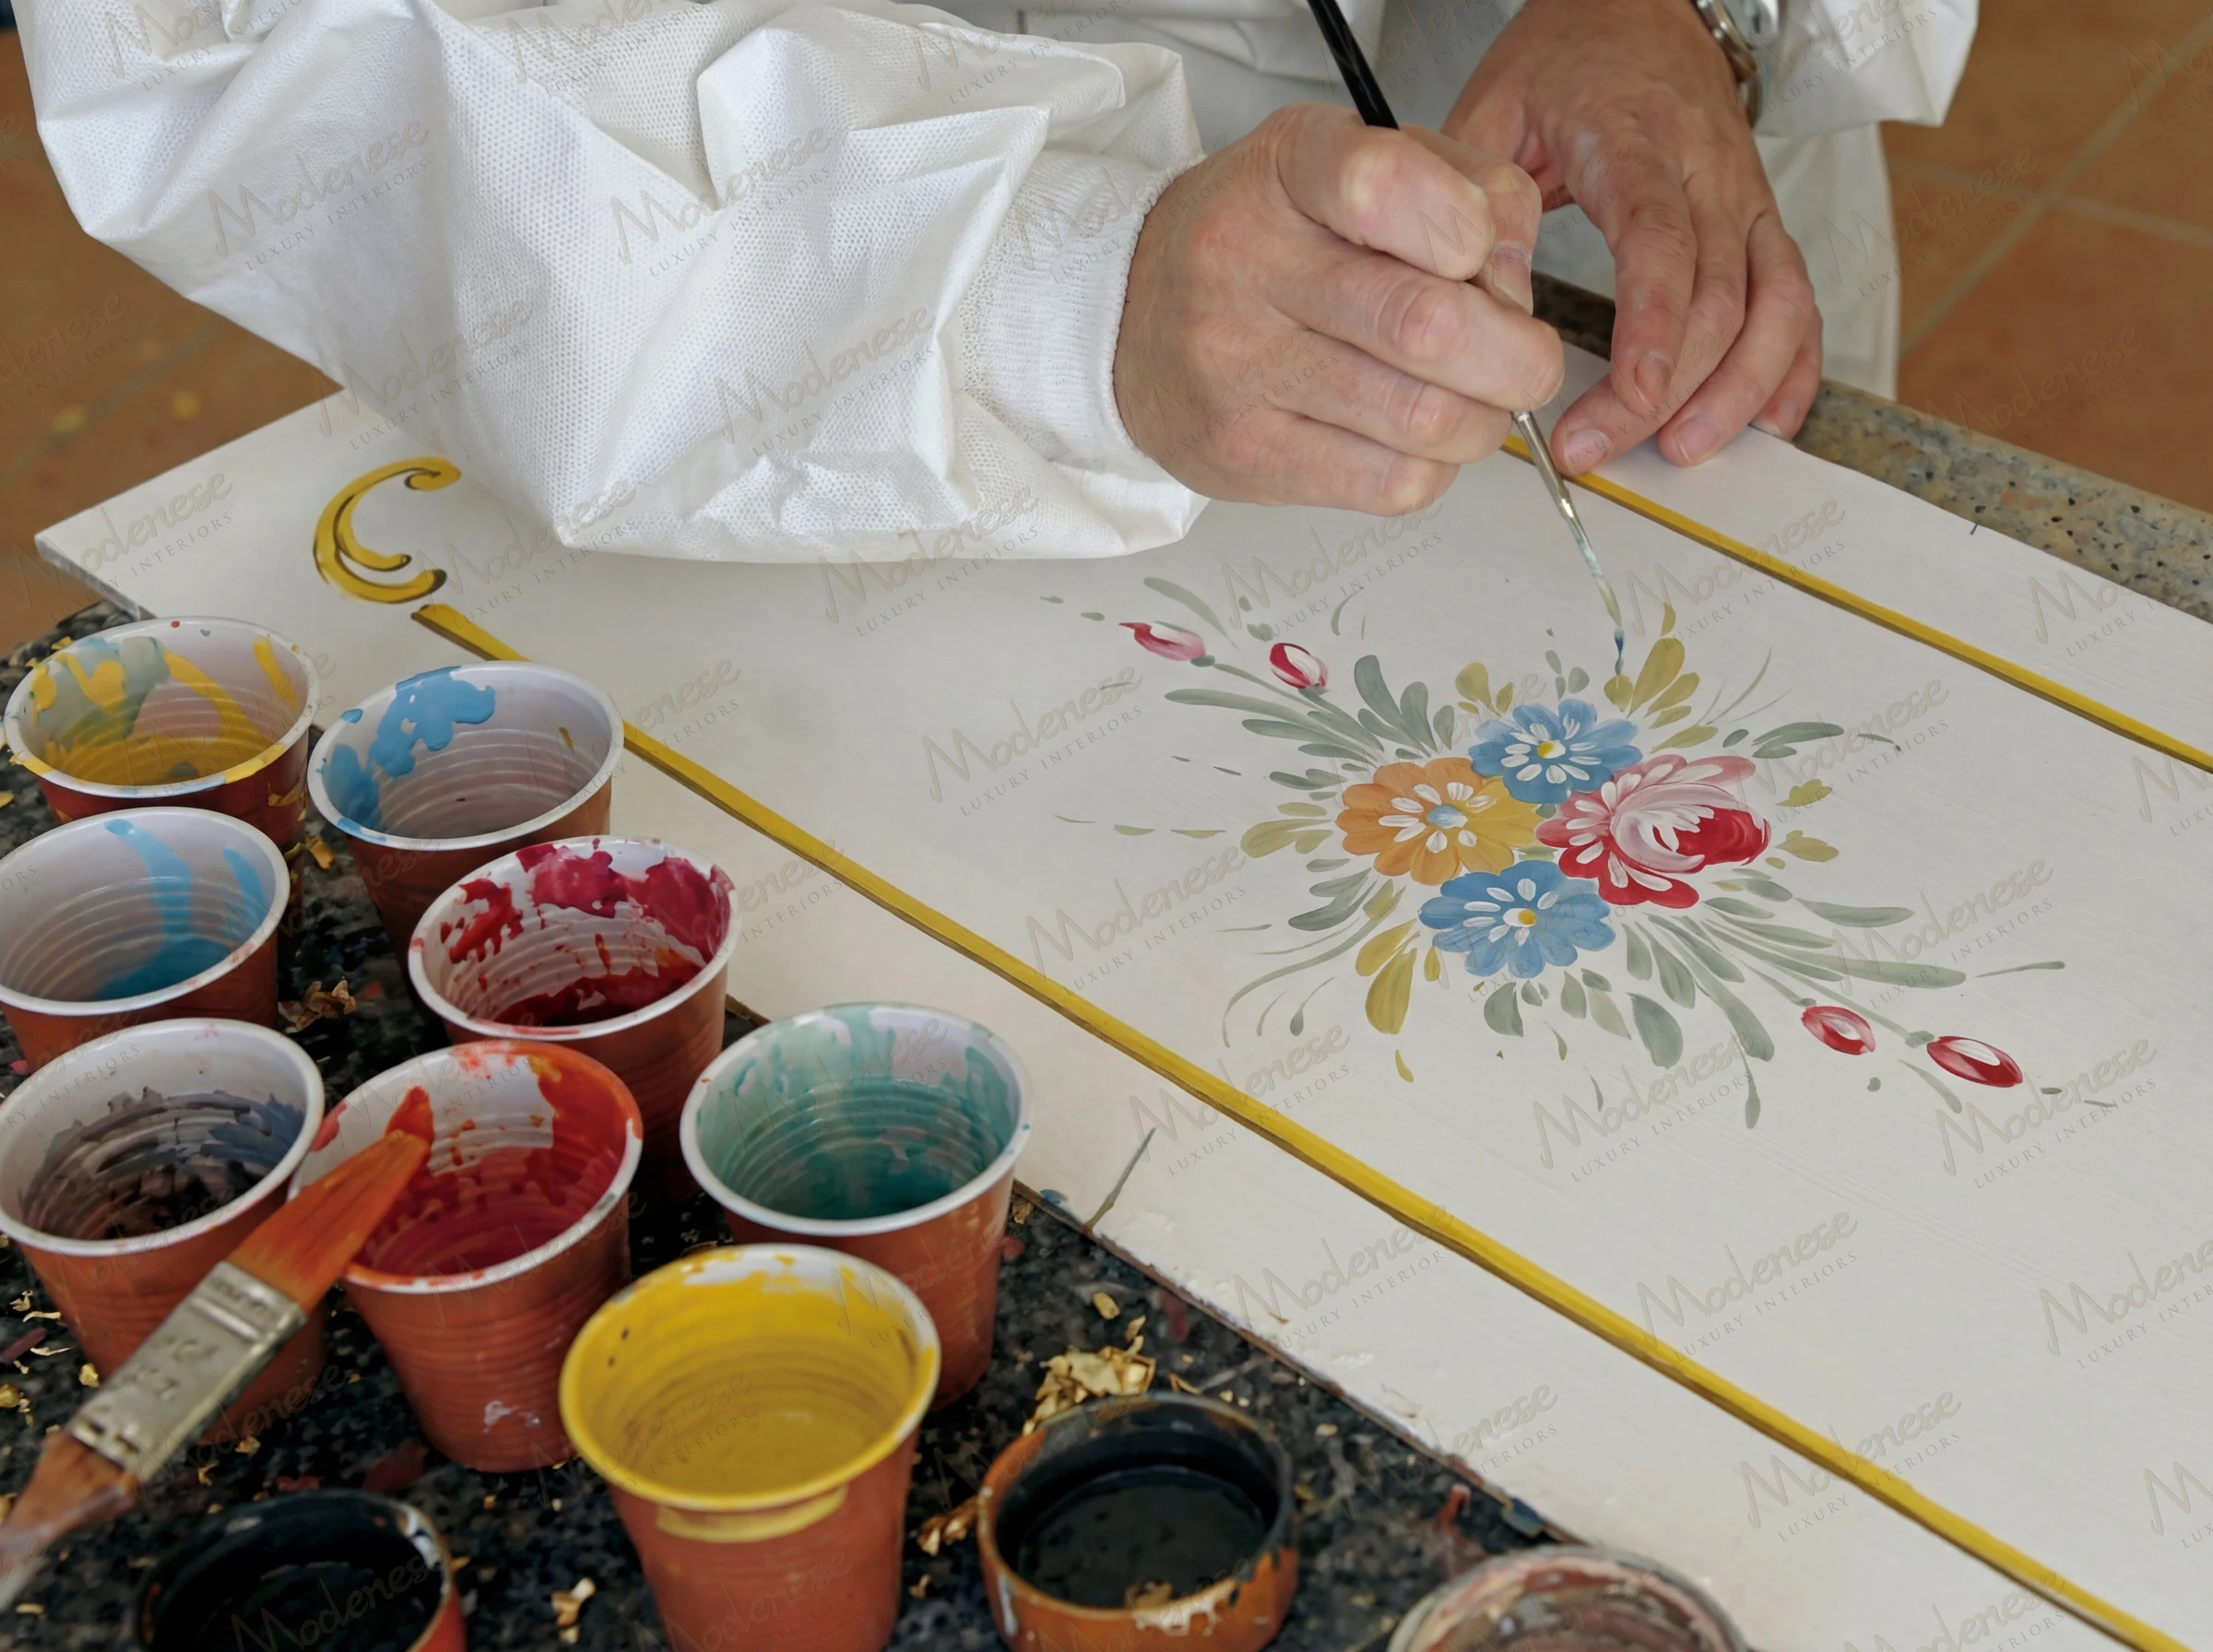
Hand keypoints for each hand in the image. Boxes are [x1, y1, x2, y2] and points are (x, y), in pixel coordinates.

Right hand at [1114, 103, 1563, 513]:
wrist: (1128, 317)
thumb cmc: (1264, 238)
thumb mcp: (1356, 165)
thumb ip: (1463, 188)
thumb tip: (1515, 281)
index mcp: (1285, 168)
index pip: (1385, 184)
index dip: (1471, 232)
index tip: (1479, 254)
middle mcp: (1245, 261)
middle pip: (1426, 325)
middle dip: (1515, 354)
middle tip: (1523, 359)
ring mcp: (1236, 366)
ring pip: (1421, 418)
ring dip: (1482, 421)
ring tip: (1472, 401)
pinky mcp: (1245, 454)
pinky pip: (1389, 483)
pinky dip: (1433, 467)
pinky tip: (1414, 439)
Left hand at [1445, 0, 1821, 472]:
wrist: (1640, 4)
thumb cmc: (1568, 57)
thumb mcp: (1494, 104)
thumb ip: (1477, 199)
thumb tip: (1481, 295)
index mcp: (1638, 143)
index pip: (1661, 246)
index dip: (1651, 332)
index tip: (1626, 398)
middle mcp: (1708, 175)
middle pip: (1716, 299)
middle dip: (1668, 391)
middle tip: (1601, 448)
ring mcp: (1747, 200)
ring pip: (1775, 305)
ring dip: (1738, 390)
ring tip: (1683, 449)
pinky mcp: (1764, 221)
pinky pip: (1798, 298)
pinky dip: (1790, 366)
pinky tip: (1766, 419)